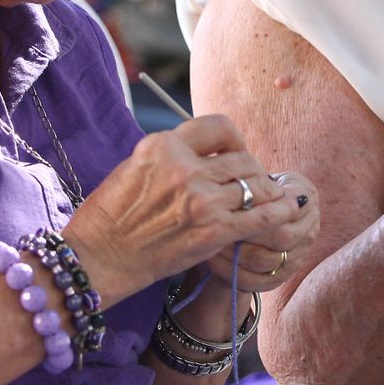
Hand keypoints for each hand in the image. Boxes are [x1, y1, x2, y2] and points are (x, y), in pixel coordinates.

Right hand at [64, 114, 299, 304]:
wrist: (98, 257)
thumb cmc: (109, 217)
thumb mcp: (134, 166)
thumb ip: (171, 156)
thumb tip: (206, 156)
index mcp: (163, 145)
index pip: (218, 127)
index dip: (234, 140)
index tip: (235, 153)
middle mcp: (184, 166)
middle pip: (242, 159)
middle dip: (254, 171)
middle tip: (256, 184)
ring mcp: (200, 198)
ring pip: (254, 185)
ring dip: (268, 192)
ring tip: (274, 199)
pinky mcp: (212, 230)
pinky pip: (259, 216)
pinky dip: (277, 213)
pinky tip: (285, 213)